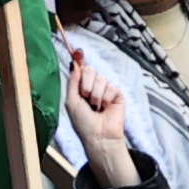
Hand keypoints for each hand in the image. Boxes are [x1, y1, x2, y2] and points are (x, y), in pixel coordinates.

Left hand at [65, 52, 140, 188]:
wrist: (98, 136)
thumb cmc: (82, 122)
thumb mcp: (71, 101)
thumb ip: (73, 82)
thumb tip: (74, 63)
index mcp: (80, 87)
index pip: (81, 69)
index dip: (79, 59)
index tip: (78, 51)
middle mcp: (93, 86)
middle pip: (90, 70)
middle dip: (86, 85)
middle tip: (86, 100)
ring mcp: (105, 89)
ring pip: (100, 79)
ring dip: (95, 95)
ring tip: (96, 108)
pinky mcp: (117, 94)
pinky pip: (110, 86)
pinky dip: (106, 98)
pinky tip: (106, 108)